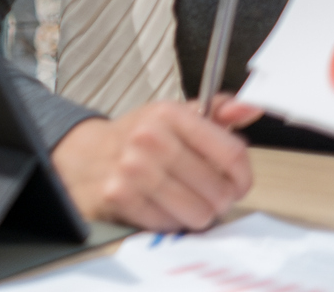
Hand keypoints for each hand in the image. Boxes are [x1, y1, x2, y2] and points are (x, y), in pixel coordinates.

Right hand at [52, 99, 256, 229]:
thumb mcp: (174, 116)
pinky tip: (160, 205)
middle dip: (218, 199)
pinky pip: (170, 225)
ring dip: (195, 214)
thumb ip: (216, 112)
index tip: (236, 182)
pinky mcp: (119, 196)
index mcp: (169, 114)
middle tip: (204, 192)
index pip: (233, 154)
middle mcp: (150, 138)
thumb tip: (249, 108)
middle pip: (219, 190)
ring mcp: (133, 168)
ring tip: (182, 200)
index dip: (242, 177)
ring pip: (198, 213)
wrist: (84, 155)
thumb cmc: (138, 139)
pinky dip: (169, 222)